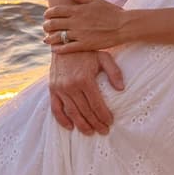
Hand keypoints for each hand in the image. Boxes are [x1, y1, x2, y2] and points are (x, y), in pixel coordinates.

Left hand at [43, 0, 130, 52]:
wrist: (124, 26)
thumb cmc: (111, 12)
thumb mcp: (95, 0)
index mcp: (78, 10)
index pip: (56, 10)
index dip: (48, 13)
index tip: (46, 15)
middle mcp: (76, 22)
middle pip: (53, 24)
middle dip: (46, 25)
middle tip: (45, 27)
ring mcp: (80, 34)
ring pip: (58, 37)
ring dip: (49, 38)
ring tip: (46, 39)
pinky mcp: (85, 45)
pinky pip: (67, 48)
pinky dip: (59, 49)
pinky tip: (55, 49)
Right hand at [44, 0, 124, 133]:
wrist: (64, 41)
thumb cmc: (86, 50)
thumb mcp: (103, 57)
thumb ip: (114, 72)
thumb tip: (121, 89)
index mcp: (85, 79)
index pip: (97, 104)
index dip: (104, 116)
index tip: (111, 122)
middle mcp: (71, 86)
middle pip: (85, 111)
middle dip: (96, 123)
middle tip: (104, 131)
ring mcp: (60, 88)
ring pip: (72, 113)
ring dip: (82, 125)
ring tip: (90, 132)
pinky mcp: (52, 89)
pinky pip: (56, 108)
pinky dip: (62, 120)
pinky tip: (70, 127)